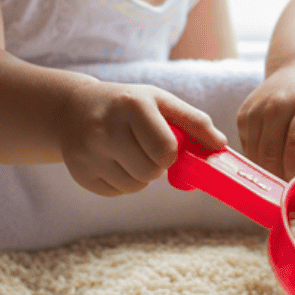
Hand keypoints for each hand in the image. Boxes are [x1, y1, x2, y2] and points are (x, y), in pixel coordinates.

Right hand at [62, 80, 224, 195]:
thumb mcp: (160, 101)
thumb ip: (194, 121)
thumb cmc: (127, 105)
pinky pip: (116, 193)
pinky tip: (112, 161)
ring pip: (134, 186)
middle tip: (145, 148)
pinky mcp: (79, 173)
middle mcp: (105, 129)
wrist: (73, 109)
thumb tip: (221, 146)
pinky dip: (121, 182)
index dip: (171, 154)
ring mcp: (88, 153)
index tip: (166, 146)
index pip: (165, 150)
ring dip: (140, 176)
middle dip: (156, 165)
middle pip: (150, 172)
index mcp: (132, 106)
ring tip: (128, 153)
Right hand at [237, 60, 294, 178]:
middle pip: (274, 156)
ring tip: (291, 173)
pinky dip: (261, 160)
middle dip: (285, 180)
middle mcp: (278, 103)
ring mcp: (257, 108)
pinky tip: (278, 155)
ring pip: (258, 158)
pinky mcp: (243, 114)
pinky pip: (248, 150)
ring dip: (272, 173)